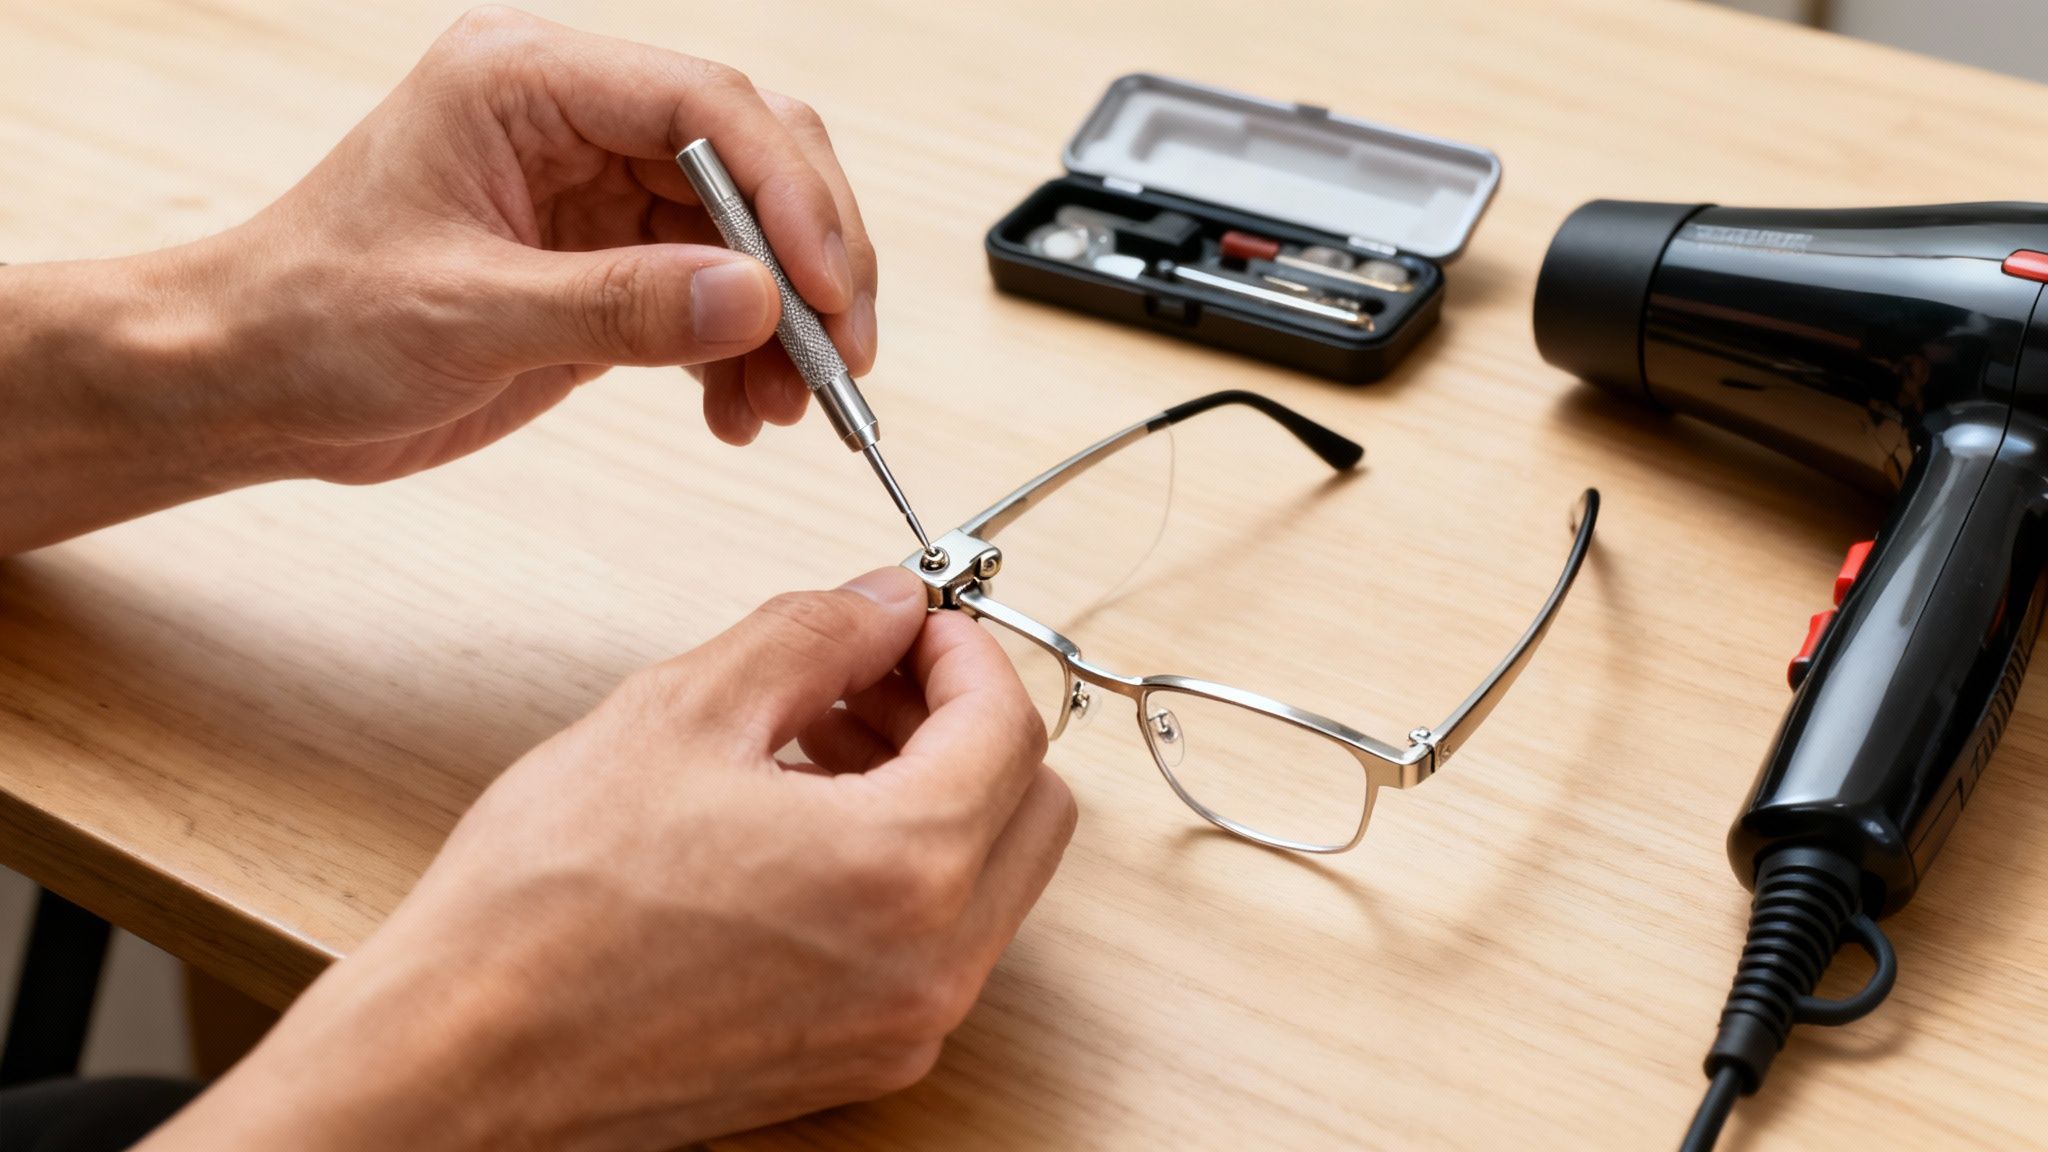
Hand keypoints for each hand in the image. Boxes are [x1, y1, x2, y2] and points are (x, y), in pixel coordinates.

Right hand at [141, 568, 1074, 1151]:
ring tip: (816, 738)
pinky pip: (933, 945)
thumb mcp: (681, 713)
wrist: (458, 1062)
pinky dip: (900, 869)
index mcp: (904, 871)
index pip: (1008, 726)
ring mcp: (900, 1029)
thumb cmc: (542, 910)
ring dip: (932, 791)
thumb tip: (884, 603)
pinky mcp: (857, 1063)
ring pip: (987, 880)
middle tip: (869, 675)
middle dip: (962, 720)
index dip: (962, 649)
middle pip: (1027, 806)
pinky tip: (798, 824)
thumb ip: (814, 635)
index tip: (909, 622)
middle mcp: (930, 968)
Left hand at [204, 5, 877, 478]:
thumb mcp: (465, 314)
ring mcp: (598, 195)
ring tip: (789, 405)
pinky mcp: (608, 267)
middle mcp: (576, 122)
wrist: (252, 387)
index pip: (704, 106)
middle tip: (841, 352)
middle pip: (753, 159)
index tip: (824, 289)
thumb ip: (618, 306)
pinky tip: (741, 413)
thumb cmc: (312, 320)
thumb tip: (757, 300)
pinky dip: (746, 356)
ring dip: (789, 320)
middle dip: (812, 256)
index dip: (786, 193)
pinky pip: (715, 296)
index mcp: (528, 81)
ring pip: (751, 236)